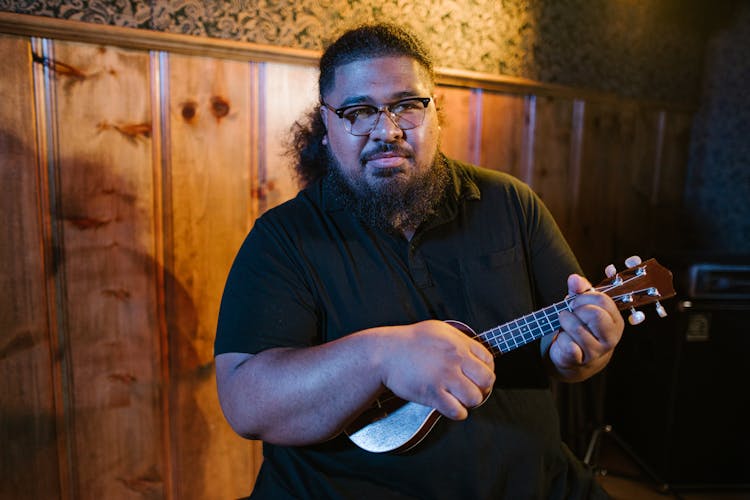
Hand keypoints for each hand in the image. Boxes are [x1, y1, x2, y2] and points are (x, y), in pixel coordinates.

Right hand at [375, 320, 494, 419]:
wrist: (385, 353)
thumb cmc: (409, 341)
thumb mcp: (438, 329)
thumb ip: (458, 338)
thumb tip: (473, 349)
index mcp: (458, 343)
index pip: (489, 360)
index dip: (486, 370)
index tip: (476, 375)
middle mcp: (455, 359)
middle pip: (487, 380)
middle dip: (482, 387)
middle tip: (471, 389)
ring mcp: (444, 377)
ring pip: (475, 398)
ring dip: (469, 401)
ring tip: (459, 398)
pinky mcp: (432, 393)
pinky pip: (457, 411)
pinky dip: (457, 412)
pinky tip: (450, 406)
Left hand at [547, 260, 629, 378]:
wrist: (575, 358)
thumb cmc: (581, 326)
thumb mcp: (582, 305)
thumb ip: (580, 290)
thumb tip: (574, 279)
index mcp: (615, 320)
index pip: (603, 301)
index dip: (584, 297)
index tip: (575, 301)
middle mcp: (611, 337)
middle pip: (595, 315)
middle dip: (576, 310)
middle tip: (570, 312)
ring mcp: (597, 351)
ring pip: (578, 329)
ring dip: (565, 323)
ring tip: (564, 324)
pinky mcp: (581, 360)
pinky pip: (568, 345)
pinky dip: (560, 340)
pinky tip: (564, 340)